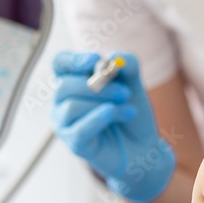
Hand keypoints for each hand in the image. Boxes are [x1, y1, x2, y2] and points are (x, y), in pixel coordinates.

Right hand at [51, 51, 175, 202]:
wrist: (143, 145)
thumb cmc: (131, 110)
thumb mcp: (133, 82)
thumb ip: (127, 64)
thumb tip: (113, 57)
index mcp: (73, 81)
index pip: (60, 63)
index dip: (73, 60)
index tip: (96, 60)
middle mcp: (63, 101)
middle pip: (64, 85)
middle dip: (98, 86)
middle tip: (126, 93)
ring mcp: (65, 124)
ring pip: (71, 107)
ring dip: (104, 103)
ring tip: (129, 110)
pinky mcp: (74, 143)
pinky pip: (79, 129)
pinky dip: (98, 118)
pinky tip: (114, 113)